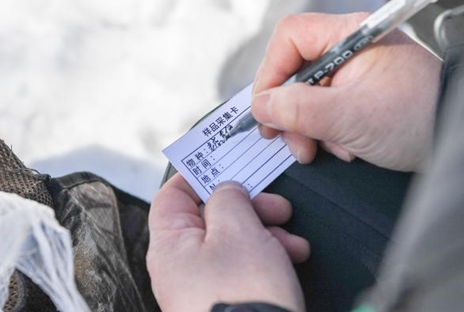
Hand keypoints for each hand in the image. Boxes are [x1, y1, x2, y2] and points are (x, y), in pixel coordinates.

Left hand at [147, 175, 308, 311]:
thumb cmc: (243, 295)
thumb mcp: (238, 230)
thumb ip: (228, 199)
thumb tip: (225, 191)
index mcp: (169, 245)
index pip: (173, 196)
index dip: (199, 176)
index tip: (226, 165)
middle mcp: (179, 267)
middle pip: (209, 218)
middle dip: (248, 208)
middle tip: (277, 206)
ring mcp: (201, 287)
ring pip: (232, 242)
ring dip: (266, 233)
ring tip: (293, 242)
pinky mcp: (225, 303)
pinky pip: (243, 268)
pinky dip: (267, 258)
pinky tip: (292, 257)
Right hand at [251, 13, 440, 171]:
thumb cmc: (418, 118)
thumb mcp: (350, 117)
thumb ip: (298, 109)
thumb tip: (261, 107)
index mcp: (351, 34)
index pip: (290, 38)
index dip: (271, 72)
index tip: (266, 109)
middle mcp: (353, 46)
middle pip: (297, 69)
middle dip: (290, 109)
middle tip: (292, 141)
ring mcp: (360, 69)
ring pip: (310, 92)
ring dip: (309, 125)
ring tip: (325, 149)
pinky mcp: (366, 91)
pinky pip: (330, 106)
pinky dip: (329, 130)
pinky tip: (346, 147)